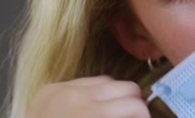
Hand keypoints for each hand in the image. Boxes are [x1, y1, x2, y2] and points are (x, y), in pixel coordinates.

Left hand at [26, 76, 150, 117]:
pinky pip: (81, 81)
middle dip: (133, 103)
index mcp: (90, 114)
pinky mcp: (50, 88)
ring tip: (112, 111)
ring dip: (113, 95)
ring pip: (105, 80)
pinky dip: (92, 92)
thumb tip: (140, 115)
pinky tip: (90, 106)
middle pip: (125, 86)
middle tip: (132, 116)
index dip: (144, 115)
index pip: (134, 105)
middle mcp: (76, 96)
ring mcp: (61, 89)